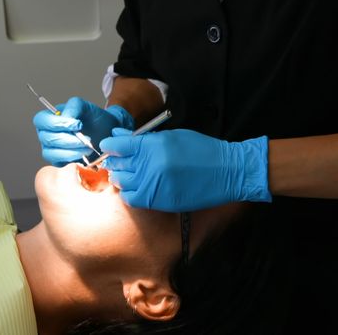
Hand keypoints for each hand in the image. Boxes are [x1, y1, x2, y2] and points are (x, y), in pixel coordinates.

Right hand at [33, 97, 133, 165]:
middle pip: (47, 138)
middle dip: (68, 139)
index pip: (41, 120)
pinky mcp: (58, 160)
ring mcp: (50, 148)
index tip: (77, 125)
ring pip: (51, 153)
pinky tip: (84, 154)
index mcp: (48, 117)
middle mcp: (46, 133)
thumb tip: (66, 117)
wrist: (104, 131)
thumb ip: (73, 107)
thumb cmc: (92, 117)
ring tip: (88, 147)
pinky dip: (73, 158)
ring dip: (71, 151)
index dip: (56, 123)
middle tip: (86, 138)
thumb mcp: (85, 106)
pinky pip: (58, 163)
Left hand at [100, 128, 270, 211]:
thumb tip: (118, 136)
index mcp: (155, 145)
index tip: (110, 145)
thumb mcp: (173, 136)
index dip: (110, 145)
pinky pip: (131, 198)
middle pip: (117, 164)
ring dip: (123, 176)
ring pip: (121, 182)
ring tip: (133, 173)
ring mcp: (155, 185)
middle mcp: (151, 165)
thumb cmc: (202, 150)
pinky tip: (139, 186)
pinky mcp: (160, 201)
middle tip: (123, 159)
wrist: (227, 171)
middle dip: (116, 160)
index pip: (118, 145)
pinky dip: (130, 192)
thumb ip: (144, 138)